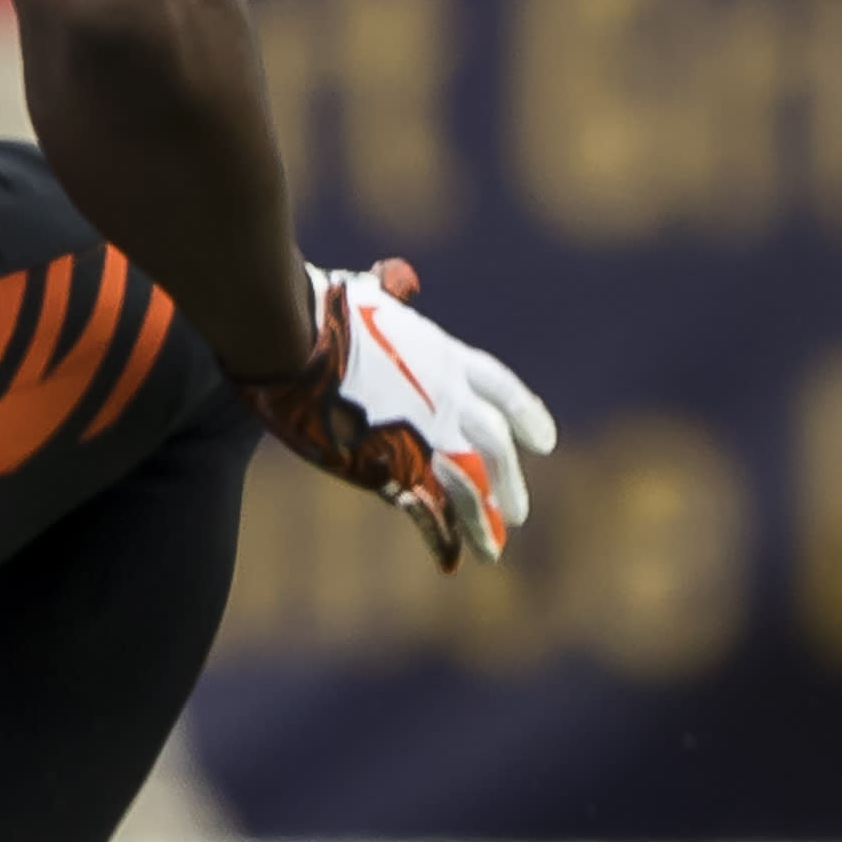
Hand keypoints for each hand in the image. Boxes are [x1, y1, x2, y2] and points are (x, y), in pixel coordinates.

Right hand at [247, 262, 554, 568]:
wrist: (295, 338)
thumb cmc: (320, 307)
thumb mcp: (368, 294)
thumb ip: (389, 298)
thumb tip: (394, 282)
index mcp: (443, 355)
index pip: (500, 387)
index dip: (525, 414)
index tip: (546, 442)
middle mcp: (445, 396)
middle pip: (493, 443)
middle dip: (506, 481)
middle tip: (517, 515)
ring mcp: (422, 432)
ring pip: (469, 483)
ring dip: (482, 519)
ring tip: (494, 550)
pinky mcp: (390, 463)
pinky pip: (427, 507)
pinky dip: (440, 535)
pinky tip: (452, 558)